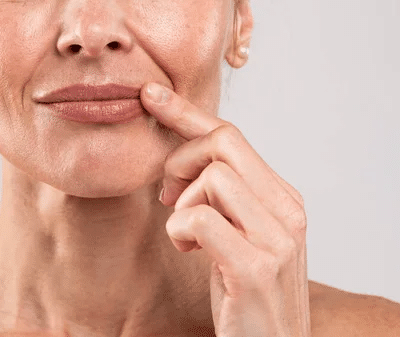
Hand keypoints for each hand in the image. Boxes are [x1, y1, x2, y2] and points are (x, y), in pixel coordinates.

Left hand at [140, 82, 310, 335]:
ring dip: (182, 202)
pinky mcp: (255, 266)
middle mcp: (287, 209)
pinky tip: (187, 249)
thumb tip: (183, 161)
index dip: (186, 112)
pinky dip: (180, 230)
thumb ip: (223, 197)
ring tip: (184, 233)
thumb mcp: (238, 233)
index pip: (232, 136)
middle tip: (167, 193)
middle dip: (180, 158)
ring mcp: (277, 237)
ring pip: (213, 176)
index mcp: (282, 197)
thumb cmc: (245, 291)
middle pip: (223, 142)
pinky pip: (199, 218)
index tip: (150, 96)